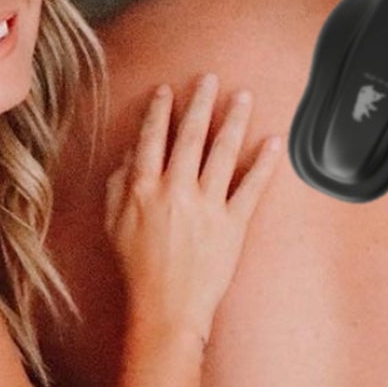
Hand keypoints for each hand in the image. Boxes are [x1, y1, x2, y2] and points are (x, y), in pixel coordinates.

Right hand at [104, 77, 280, 348]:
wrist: (166, 307)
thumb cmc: (137, 268)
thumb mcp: (113, 224)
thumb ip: (119, 185)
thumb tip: (131, 155)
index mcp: (144, 188)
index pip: (152, 139)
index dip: (160, 112)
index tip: (167, 91)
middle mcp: (176, 190)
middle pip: (190, 136)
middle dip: (200, 103)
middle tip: (209, 79)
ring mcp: (207, 205)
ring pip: (223, 153)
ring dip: (233, 120)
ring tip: (242, 97)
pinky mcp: (233, 224)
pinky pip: (251, 187)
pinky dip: (264, 163)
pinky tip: (274, 142)